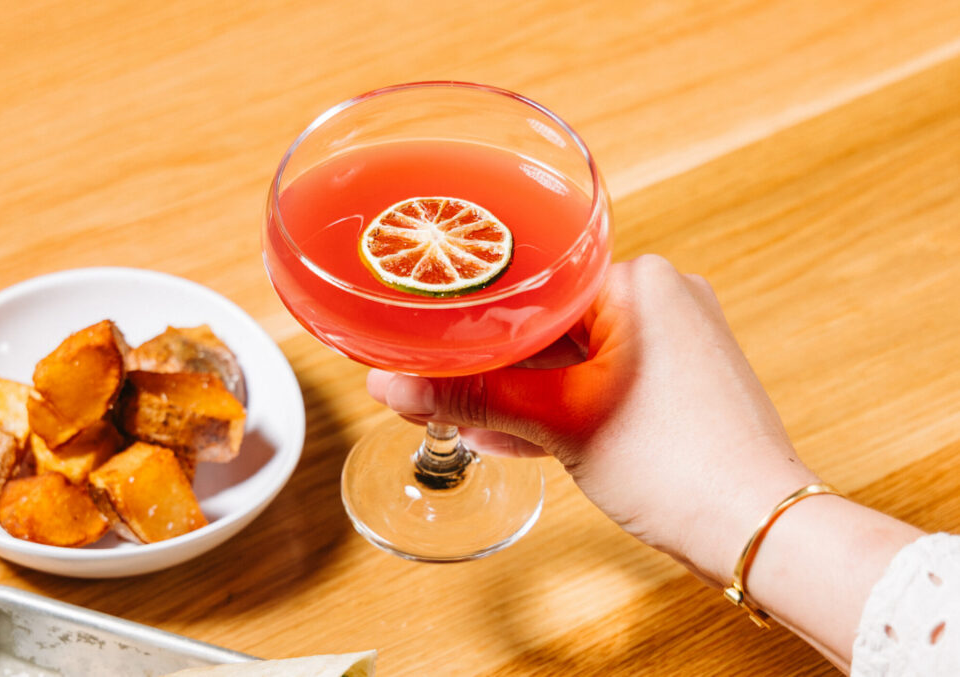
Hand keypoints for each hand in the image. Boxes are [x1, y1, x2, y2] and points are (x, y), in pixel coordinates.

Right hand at [367, 254, 819, 584]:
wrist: (756, 529)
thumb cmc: (678, 466)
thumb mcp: (556, 424)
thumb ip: (471, 397)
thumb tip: (392, 385)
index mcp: (639, 281)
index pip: (530, 286)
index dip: (471, 323)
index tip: (427, 345)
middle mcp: (664, 296)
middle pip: (547, 322)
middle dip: (492, 365)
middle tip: (435, 388)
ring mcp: (676, 339)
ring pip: (572, 357)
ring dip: (522, 392)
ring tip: (466, 418)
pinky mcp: (679, 379)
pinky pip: (601, 380)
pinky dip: (562, 405)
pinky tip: (513, 433)